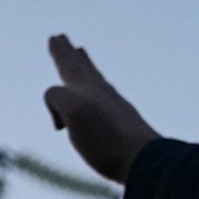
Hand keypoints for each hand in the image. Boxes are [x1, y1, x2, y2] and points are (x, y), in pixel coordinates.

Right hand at [43, 36, 162, 184]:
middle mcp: (102, 93)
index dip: (60, 53)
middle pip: (83, 68)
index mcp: (86, 88)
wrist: (143, 161)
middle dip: (71, 54)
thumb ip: (58, 97)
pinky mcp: (123, 124)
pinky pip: (104, 98)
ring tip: (83, 56)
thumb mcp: (72, 110)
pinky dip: (96, 89)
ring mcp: (115, 107)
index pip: (69, 65)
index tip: (55, 37)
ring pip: (96, 79)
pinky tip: (101, 95)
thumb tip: (60, 111)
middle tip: (65, 40)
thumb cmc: (105, 139)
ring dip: (86, 66)